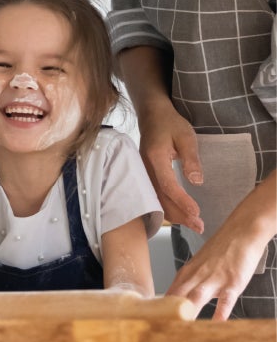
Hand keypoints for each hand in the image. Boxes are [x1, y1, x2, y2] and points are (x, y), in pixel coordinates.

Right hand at [138, 102, 204, 232]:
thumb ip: (191, 159)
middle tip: (199, 226)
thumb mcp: (186, 136)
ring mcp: (142, 172)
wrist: (152, 115)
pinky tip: (179, 213)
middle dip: (179, 214)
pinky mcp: (144, 175)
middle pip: (159, 197)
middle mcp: (144, 167)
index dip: (182, 201)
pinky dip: (166, 207)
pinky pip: (153, 195)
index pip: (168, 184)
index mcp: (155, 157)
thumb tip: (197, 182)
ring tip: (193, 223)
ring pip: (155, 199)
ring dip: (173, 214)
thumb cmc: (170, 124)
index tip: (197, 213)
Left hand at [166, 179, 274, 319]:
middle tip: (160, 327)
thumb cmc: (220, 250)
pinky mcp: (232, 282)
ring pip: (197, 296)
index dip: (161, 308)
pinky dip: (221, 311)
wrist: (240, 232)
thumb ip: (189, 282)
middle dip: (169, 312)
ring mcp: (214, 279)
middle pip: (179, 295)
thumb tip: (176, 299)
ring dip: (188, 311)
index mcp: (187, 272)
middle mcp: (197, 276)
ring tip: (180, 327)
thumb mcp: (200, 265)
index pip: (169, 292)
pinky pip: (226, 299)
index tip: (152, 320)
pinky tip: (216, 322)